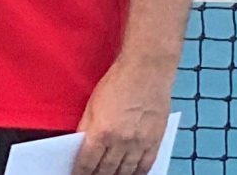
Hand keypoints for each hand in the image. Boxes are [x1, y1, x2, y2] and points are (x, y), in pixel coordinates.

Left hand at [71, 57, 173, 174]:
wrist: (147, 72)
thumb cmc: (117, 83)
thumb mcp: (92, 105)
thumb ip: (86, 128)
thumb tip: (80, 147)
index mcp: (102, 132)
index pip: (87, 163)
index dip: (80, 173)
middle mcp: (122, 142)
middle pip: (107, 170)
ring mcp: (141, 143)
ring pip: (127, 171)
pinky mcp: (156, 141)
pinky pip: (146, 165)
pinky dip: (137, 174)